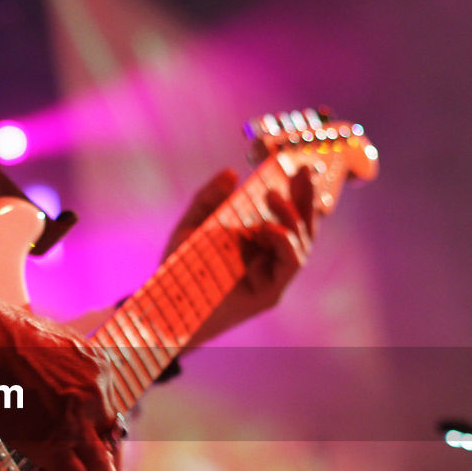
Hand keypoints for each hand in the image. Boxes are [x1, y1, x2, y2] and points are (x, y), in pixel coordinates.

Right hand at [0, 303, 126, 470]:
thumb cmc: (4, 336)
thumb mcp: (52, 343)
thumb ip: (63, 367)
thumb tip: (55, 380)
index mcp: (97, 368)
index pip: (106, 411)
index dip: (103, 437)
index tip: (102, 451)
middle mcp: (95, 395)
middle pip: (109, 440)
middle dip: (114, 469)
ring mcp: (76, 420)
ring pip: (99, 466)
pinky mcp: (53, 441)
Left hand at [166, 165, 316, 343]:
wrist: (164, 306)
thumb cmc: (178, 268)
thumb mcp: (190, 225)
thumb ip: (209, 199)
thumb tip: (231, 173)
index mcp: (255, 240)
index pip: (286, 213)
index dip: (298, 191)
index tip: (299, 164)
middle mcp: (269, 258)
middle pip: (301, 226)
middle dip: (306, 198)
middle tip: (303, 171)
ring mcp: (272, 276)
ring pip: (301, 244)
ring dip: (293, 217)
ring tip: (273, 197)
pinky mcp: (270, 293)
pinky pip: (290, 264)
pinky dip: (286, 243)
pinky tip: (271, 228)